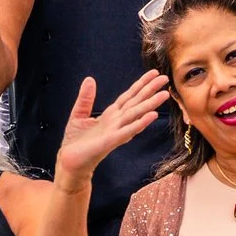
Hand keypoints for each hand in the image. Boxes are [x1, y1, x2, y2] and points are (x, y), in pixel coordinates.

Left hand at [52, 71, 169, 188]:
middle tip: (166, 78)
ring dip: (150, 105)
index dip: (141, 84)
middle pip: (136, 103)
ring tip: (164, 94)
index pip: (129, 96)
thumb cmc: (75, 142)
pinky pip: (128, 131)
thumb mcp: (78, 114)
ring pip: (136, 115)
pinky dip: (140, 123)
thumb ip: (86, 98)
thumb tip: (89, 79)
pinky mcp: (111, 141)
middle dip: (150, 91)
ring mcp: (116, 131)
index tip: (154, 73)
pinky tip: (152, 116)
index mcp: (111, 115)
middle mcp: (117, 122)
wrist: (69, 162)